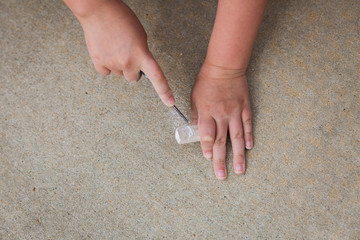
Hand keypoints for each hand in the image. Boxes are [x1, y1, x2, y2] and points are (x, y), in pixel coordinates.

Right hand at [76, 0, 173, 105]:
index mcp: (142, 54)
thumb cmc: (121, 18)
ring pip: (119, 73)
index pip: (157, 77)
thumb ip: (142, 52)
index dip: (164, 91)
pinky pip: (105, 72)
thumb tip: (138, 64)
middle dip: (132, 70)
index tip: (170, 102)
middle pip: (133, 78)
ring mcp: (112, 64)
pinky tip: (105, 51)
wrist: (98, 10)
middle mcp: (128, 62)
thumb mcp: (140, 35)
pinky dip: (105, 65)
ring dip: (119, 65)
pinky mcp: (99, 63)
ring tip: (115, 47)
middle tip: (128, 56)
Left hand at [191, 63, 252, 179]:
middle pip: (220, 142)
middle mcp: (221, 115)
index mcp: (206, 112)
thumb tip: (195, 128)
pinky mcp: (244, 108)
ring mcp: (235, 113)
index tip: (207, 158)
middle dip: (220, 160)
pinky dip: (248, 137)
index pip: (207, 135)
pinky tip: (249, 148)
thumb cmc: (206, 81)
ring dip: (238, 155)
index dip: (207, 148)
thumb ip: (196, 114)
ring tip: (240, 170)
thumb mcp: (194, 96)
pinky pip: (247, 125)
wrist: (224, 66)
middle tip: (222, 176)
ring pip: (236, 138)